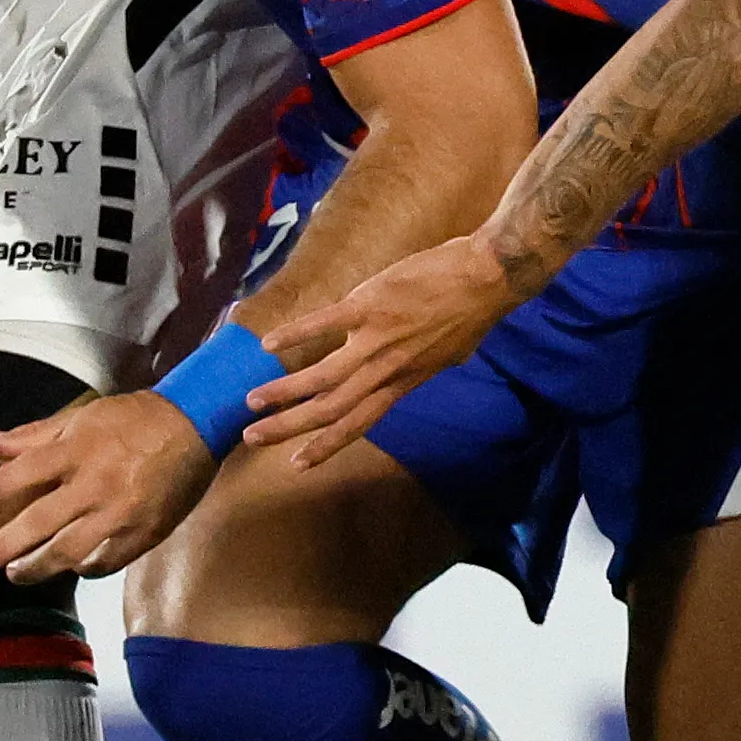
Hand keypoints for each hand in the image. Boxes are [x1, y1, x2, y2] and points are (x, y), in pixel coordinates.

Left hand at [0, 393, 217, 581]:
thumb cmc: (135, 420)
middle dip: (3, 547)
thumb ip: (33, 435)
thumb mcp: (82, 417)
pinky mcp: (145, 533)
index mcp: (79, 449)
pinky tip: (71, 567)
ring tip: (15, 574)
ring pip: (70, 551)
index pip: (27, 471)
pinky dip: (85, 567)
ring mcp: (121, 513)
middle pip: (41, 522)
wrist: (195, 426)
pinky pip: (107, 561)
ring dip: (37, 567)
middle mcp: (97, 484)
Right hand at [246, 234, 535, 471]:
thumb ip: (423, 366)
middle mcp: (385, 369)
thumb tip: (417, 369)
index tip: (297, 464)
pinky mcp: (367, 306)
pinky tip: (268, 343)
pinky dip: (294, 334)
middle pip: (330, 410)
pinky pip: (322, 324)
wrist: (487, 276)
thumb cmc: (472, 312)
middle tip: (253, 438)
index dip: (326, 445)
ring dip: (283, 392)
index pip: (358, 423)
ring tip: (252, 401)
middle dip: (289, 427)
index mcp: (402, 381)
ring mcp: (374, 339)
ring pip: (321, 377)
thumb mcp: (450, 354)